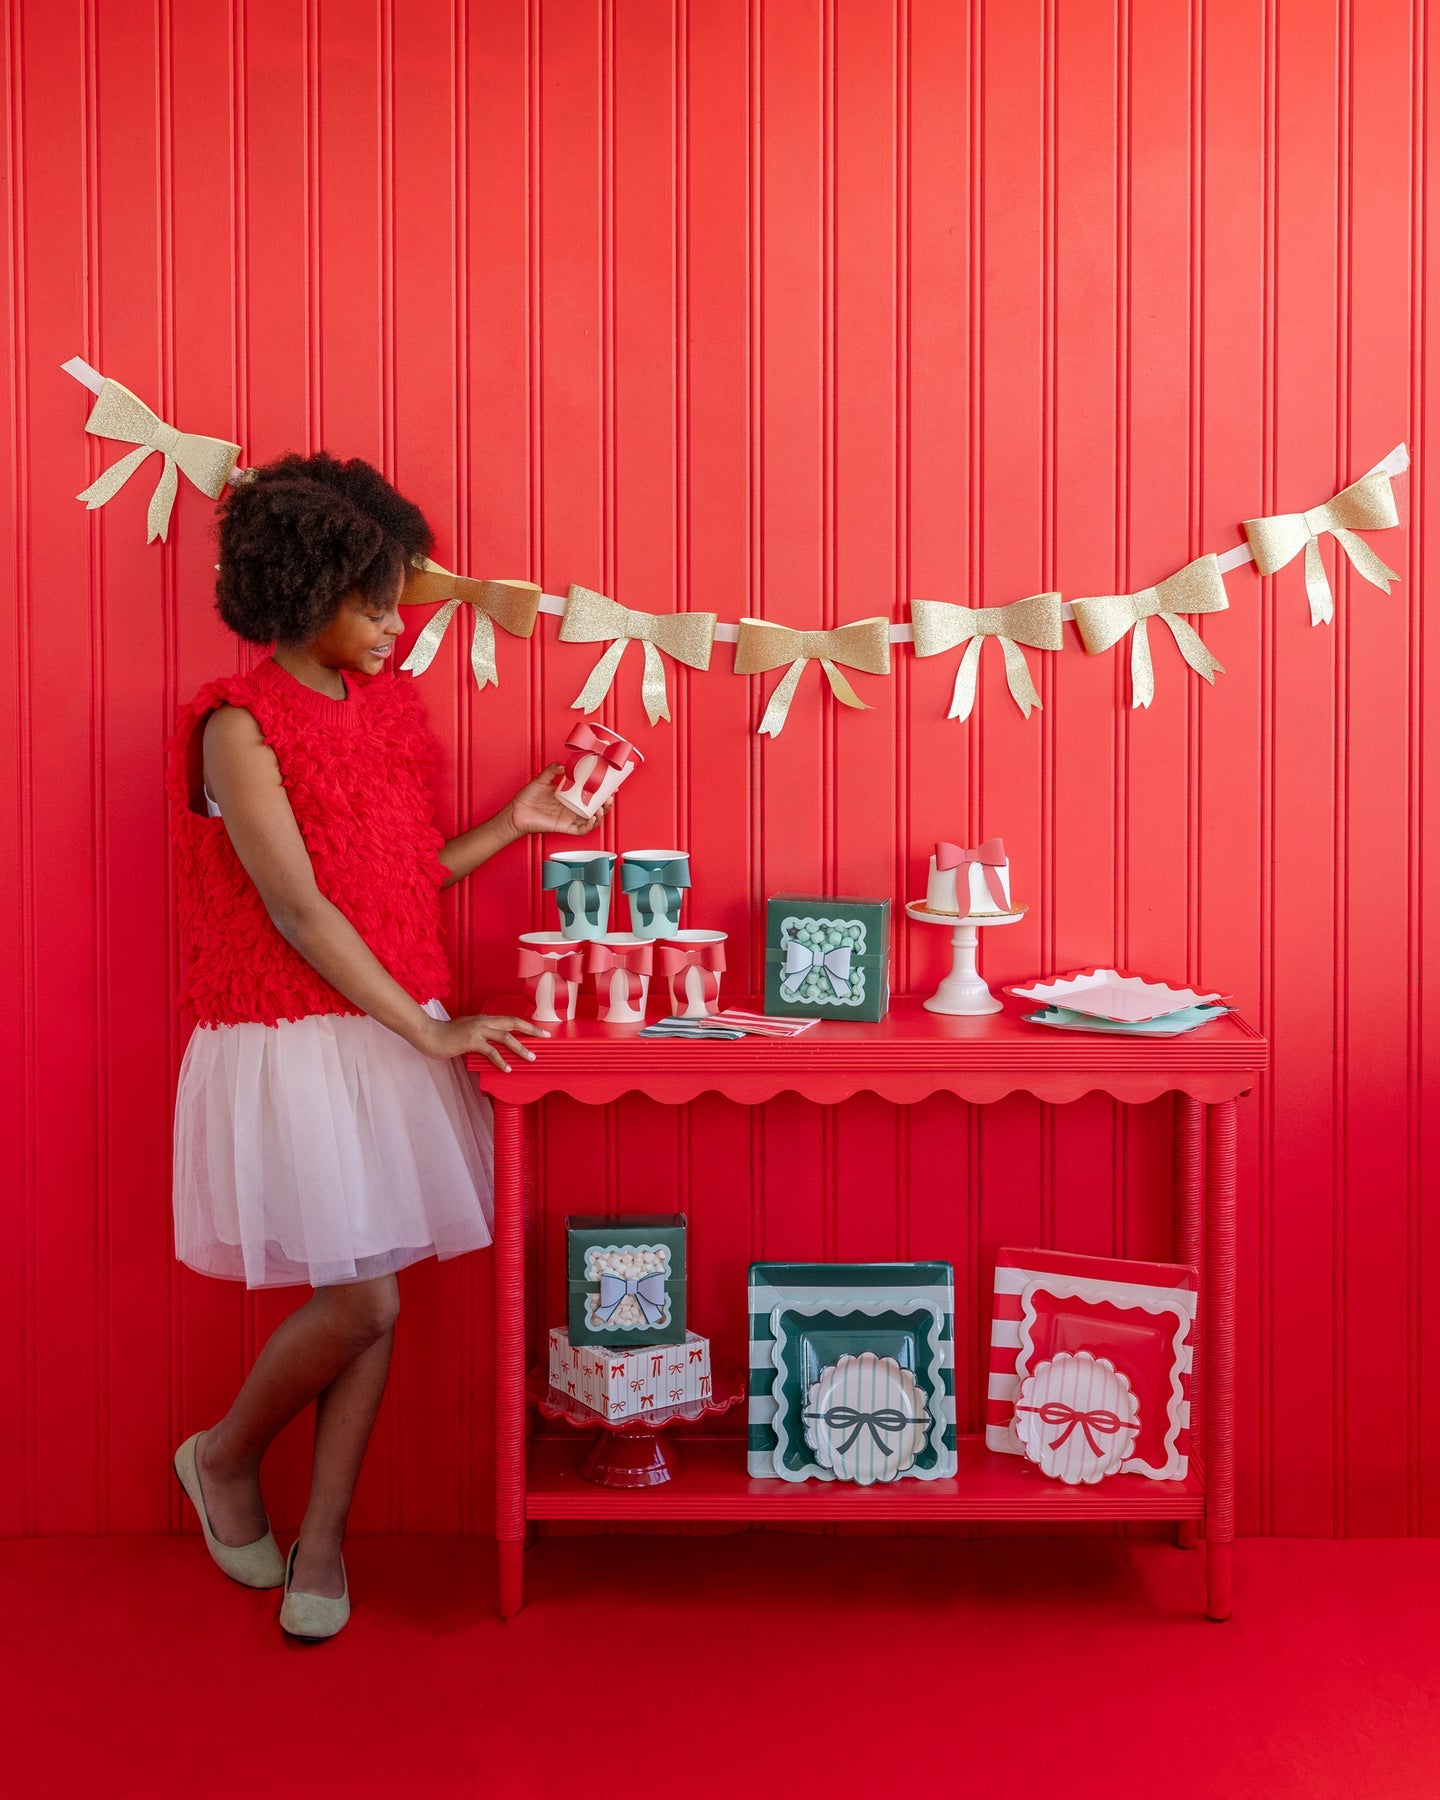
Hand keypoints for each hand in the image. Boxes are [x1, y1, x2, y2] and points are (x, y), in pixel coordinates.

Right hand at [417, 1013, 548, 1072]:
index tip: (540, 1030)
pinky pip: (490, 1051)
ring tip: (531, 1057)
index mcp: (484, 1019)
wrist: (429, 1034)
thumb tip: (495, 1047)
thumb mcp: (467, 1031)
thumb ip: (481, 1036)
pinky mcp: (470, 1041)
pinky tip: (507, 1069)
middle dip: (531, 1030)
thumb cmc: (447, 1035)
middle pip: (513, 1023)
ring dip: (520, 1048)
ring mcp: (477, 1030)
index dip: (526, 1024)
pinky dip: (501, 1061)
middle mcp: (483, 1022)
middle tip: (545, 1037)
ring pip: (505, 1037)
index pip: (510, 1019)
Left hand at [502, 765, 612, 838]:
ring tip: (603, 807)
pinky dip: (589, 825)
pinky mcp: (564, 827)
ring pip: (591, 820)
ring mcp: (569, 818)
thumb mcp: (541, 779)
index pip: (590, 794)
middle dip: (606, 803)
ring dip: (601, 814)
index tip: (611, 785)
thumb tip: (563, 765)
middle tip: (610, 796)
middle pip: (595, 808)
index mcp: (569, 797)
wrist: (516, 812)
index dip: (602, 791)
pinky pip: (581, 829)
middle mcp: (571, 808)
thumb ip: (552, 770)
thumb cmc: (527, 799)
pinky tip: (593, 818)